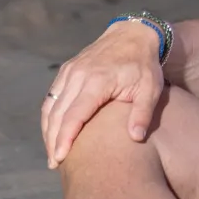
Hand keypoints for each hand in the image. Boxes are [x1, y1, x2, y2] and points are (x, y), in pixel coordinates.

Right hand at [41, 22, 164, 166]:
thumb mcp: (150, 88)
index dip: (64, 138)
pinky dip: (50, 116)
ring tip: (52, 153)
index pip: (74, 114)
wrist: (134, 35)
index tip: (59, 158)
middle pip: (58, 113)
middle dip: (53, 140)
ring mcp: (71, 71)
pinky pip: (52, 96)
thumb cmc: (143, 65)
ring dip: (48, 130)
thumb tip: (136, 138)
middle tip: (54, 164)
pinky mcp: (68, 69)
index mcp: (98, 80)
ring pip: (51, 105)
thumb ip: (142, 113)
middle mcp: (79, 75)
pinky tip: (53, 131)